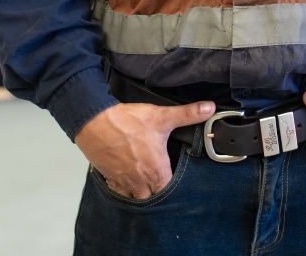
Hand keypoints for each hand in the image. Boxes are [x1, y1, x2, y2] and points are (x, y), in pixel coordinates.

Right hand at [75, 99, 214, 198]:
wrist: (95, 122)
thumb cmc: (128, 122)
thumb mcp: (162, 116)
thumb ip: (187, 114)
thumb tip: (209, 108)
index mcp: (156, 171)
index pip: (168, 190)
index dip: (172, 187)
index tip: (173, 178)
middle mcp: (140, 181)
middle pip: (152, 197)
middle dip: (157, 191)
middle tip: (159, 180)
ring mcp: (123, 181)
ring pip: (136, 197)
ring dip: (141, 192)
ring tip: (145, 181)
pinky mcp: (109, 177)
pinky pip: (119, 192)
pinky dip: (124, 188)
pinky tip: (127, 177)